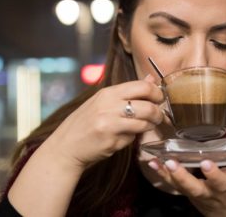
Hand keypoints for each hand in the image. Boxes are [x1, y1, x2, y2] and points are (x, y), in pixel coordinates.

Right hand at [46, 77, 164, 168]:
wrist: (66, 146)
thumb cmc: (86, 122)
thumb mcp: (104, 101)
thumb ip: (128, 91)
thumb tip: (151, 79)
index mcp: (108, 93)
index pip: (142, 87)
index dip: (157, 93)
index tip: (159, 100)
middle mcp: (109, 106)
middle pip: (148, 106)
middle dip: (158, 113)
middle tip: (159, 117)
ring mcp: (110, 124)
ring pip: (144, 123)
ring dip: (150, 126)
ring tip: (147, 127)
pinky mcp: (111, 141)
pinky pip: (132, 138)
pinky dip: (133, 138)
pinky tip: (125, 137)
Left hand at [147, 145, 225, 216]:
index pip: (220, 181)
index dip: (213, 173)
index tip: (206, 162)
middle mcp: (209, 192)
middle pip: (194, 187)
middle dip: (183, 176)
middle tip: (171, 163)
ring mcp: (196, 194)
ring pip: (180, 186)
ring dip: (167, 174)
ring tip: (155, 161)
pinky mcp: (187, 193)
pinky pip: (173, 185)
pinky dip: (162, 174)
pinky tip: (152, 163)